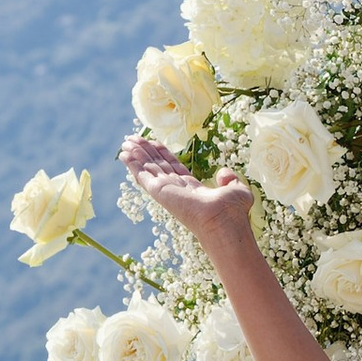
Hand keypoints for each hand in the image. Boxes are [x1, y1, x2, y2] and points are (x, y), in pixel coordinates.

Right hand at [120, 130, 257, 258]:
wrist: (224, 221)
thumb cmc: (233, 212)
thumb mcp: (237, 190)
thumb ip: (230, 180)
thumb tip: (223, 173)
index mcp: (193, 190)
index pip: (173, 167)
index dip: (163, 154)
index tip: (153, 142)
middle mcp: (177, 190)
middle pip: (157, 166)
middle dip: (146, 152)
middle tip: (133, 138)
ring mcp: (167, 191)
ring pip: (148, 169)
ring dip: (137, 155)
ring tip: (126, 142)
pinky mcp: (160, 192)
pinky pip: (143, 175)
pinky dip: (133, 164)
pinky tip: (124, 154)